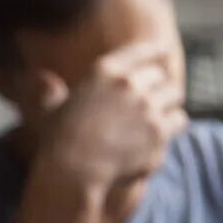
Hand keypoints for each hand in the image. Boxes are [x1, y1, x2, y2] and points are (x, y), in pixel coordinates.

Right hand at [30, 39, 187, 206]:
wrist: (73, 172)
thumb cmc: (58, 142)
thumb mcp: (49, 110)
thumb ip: (51, 92)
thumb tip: (43, 80)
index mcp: (105, 71)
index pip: (142, 50)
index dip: (156, 51)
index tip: (164, 53)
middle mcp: (130, 85)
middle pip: (161, 76)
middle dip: (159, 86)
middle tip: (154, 98)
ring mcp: (148, 108)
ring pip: (175, 97)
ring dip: (169, 105)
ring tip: (160, 116)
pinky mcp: (160, 133)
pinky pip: (179, 121)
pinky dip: (173, 126)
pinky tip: (161, 134)